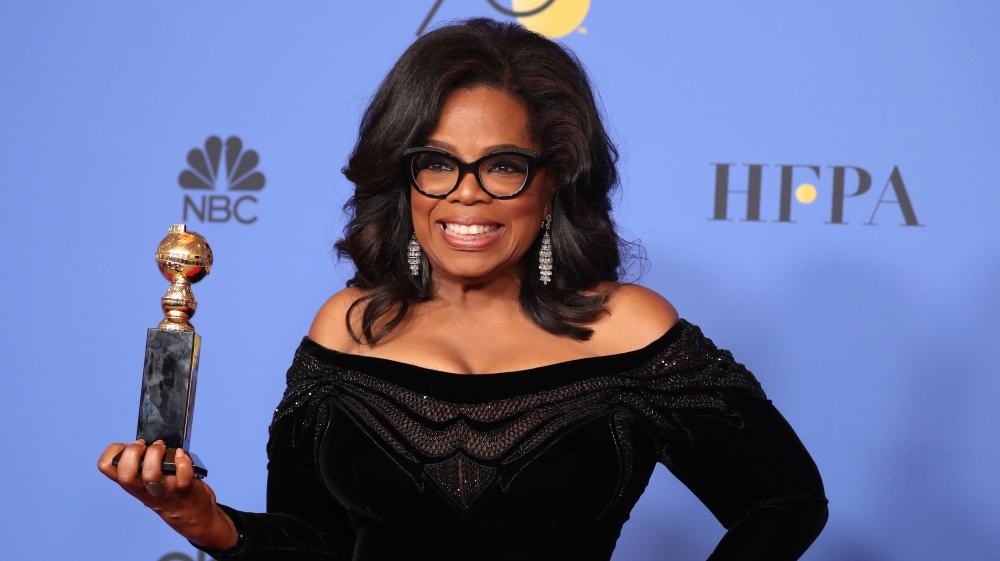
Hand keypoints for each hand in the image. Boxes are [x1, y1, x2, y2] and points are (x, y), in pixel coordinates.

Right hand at [97, 440, 238, 549]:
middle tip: (144, 446)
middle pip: (125, 474)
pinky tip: (181, 455)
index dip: (113, 451)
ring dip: (156, 455)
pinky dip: (183, 462)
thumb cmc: (169, 492)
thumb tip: (141, 442)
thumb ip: (140, 465)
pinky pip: (183, 476)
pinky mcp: (185, 489)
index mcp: (132, 483)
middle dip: (133, 453)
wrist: (192, 516)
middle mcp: (143, 488)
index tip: (126, 445)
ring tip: (162, 448)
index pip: (106, 467)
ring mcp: (164, 490)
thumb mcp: (146, 481)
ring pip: (151, 475)